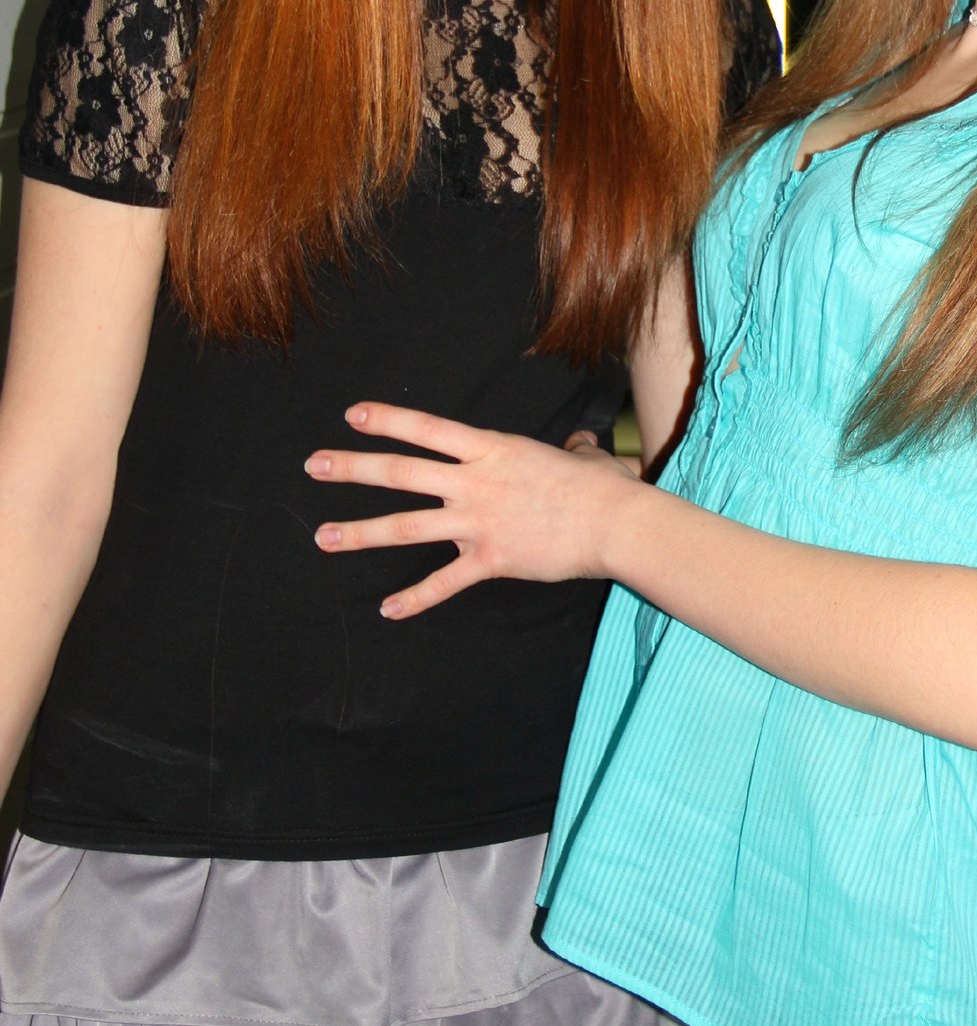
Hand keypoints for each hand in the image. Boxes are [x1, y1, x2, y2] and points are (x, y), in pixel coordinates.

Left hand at [306, 403, 639, 617]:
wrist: (614, 522)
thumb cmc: (601, 486)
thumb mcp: (581, 456)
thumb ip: (571, 450)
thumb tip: (581, 447)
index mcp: (491, 449)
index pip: (427, 429)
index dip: (387, 420)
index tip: (352, 416)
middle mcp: (475, 482)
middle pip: (401, 472)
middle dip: (352, 467)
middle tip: (314, 465)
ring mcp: (479, 522)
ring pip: (407, 526)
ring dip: (360, 532)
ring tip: (323, 537)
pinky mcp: (490, 560)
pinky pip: (444, 582)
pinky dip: (414, 598)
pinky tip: (387, 610)